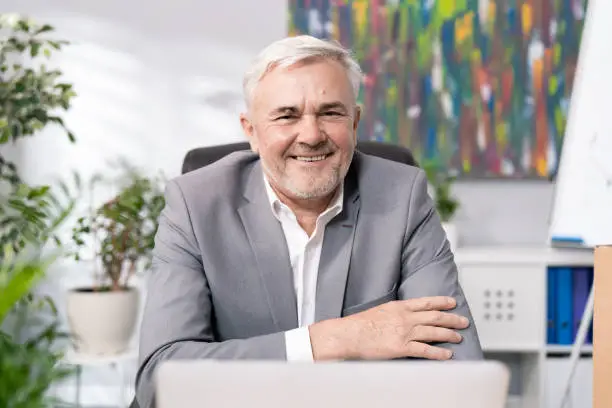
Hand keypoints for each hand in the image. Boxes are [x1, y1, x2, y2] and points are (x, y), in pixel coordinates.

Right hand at [309, 296, 468, 360]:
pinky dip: (438, 353)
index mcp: (399, 306)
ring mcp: (405, 332)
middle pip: (434, 317)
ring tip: (458, 337)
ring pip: (433, 333)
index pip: (426, 302)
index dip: (442, 302)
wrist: (350, 334)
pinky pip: (425, 350)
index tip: (452, 302)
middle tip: (463, 321)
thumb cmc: (360, 324)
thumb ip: (395, 312)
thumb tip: (404, 315)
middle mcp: (405, 318)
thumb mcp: (380, 310)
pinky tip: (447, 354)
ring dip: (448, 335)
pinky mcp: (402, 347)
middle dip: (451, 319)